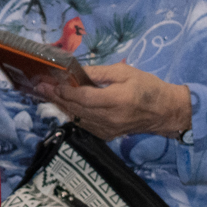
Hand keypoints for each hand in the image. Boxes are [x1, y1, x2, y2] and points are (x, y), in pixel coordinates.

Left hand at [33, 62, 190, 141]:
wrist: (165, 112)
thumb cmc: (148, 88)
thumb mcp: (126, 72)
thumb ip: (101, 73)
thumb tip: (79, 71)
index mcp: (115, 100)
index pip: (83, 98)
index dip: (65, 91)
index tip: (51, 83)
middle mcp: (109, 118)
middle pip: (76, 110)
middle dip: (57, 98)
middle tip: (40, 87)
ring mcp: (108, 130)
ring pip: (78, 119)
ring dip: (62, 108)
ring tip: (47, 96)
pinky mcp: (108, 135)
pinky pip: (85, 126)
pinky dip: (73, 116)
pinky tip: (64, 107)